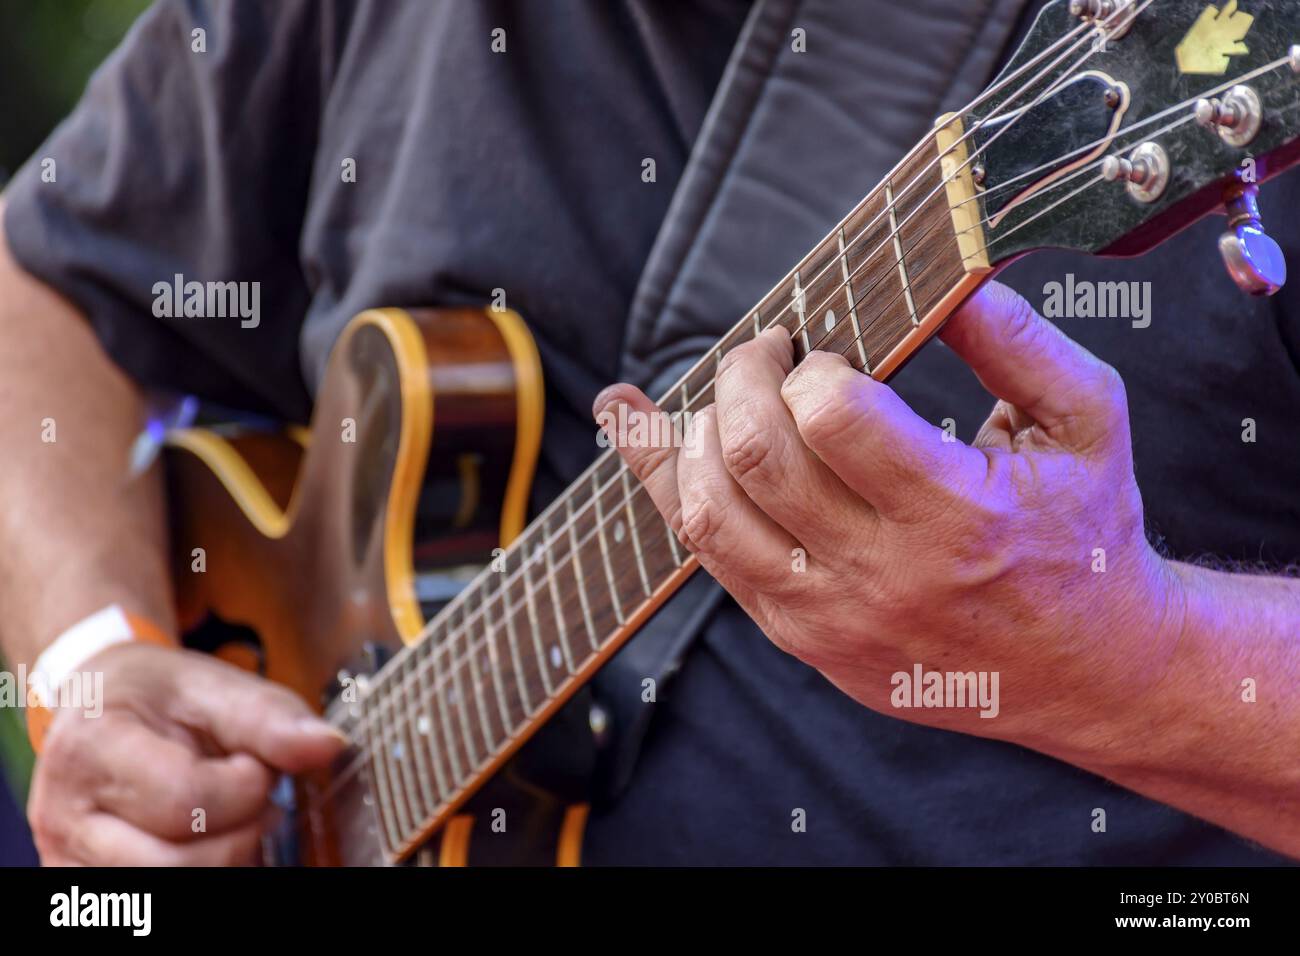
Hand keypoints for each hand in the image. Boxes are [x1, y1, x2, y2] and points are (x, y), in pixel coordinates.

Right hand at [27, 643, 345, 864]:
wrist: (100, 707)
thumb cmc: (156, 696)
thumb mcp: (212, 685)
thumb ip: (269, 717)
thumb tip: (328, 745)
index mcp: (90, 748)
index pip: (186, 800)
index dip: (245, 787)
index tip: (255, 763)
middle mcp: (64, 816)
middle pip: (176, 865)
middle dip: (241, 831)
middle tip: (251, 795)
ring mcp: (70, 860)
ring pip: (172, 889)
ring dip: (227, 857)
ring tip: (233, 817)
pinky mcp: (84, 884)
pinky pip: (160, 900)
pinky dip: (205, 870)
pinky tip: (211, 840)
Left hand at [595, 280, 1183, 752]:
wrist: (1084, 670)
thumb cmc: (1084, 533)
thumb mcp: (1087, 425)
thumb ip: (1020, 342)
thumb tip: (948, 277)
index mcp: (957, 514)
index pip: (833, 418)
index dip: (810, 366)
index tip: (825, 353)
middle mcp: (882, 574)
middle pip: (754, 456)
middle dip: (742, 377)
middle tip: (768, 352)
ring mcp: (831, 616)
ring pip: (708, 513)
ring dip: (692, 434)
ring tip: (728, 400)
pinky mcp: (803, 639)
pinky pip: (708, 558)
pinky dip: (667, 486)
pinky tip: (642, 435)